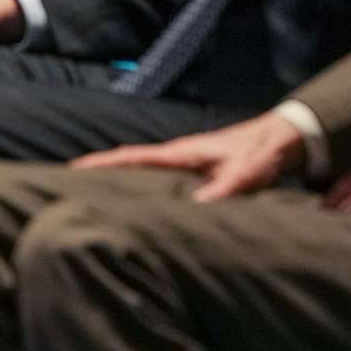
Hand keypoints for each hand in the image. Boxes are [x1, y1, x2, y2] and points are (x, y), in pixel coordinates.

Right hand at [71, 112, 306, 201]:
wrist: (282, 140)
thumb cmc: (261, 152)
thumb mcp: (245, 172)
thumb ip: (225, 189)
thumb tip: (196, 210)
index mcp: (180, 153)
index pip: (132, 157)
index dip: (102, 164)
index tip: (72, 170)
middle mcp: (176, 157)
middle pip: (128, 163)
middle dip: (99, 172)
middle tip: (68, 188)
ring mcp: (184, 165)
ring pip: (141, 173)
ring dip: (118, 181)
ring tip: (92, 199)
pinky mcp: (194, 175)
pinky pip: (157, 181)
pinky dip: (139, 187)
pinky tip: (135, 205)